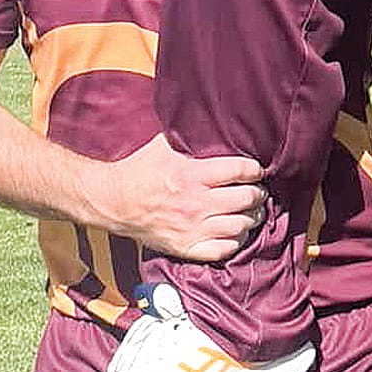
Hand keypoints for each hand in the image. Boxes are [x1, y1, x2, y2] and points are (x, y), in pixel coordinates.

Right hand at [97, 137, 265, 263]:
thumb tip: (214, 121)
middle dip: (257, 194)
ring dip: (251, 217)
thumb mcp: (164, 145)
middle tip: (257, 191)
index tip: (256, 170)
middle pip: (246, 199)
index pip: (240, 170)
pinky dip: (236, 240)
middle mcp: (195, 203)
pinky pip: (224, 249)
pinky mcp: (186, 247)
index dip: (255, 170)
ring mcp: (191, 228)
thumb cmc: (140, 169)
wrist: (113, 201)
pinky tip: (235, 231)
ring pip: (240, 226)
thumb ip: (191, 136)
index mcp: (192, 174)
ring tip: (251, 211)